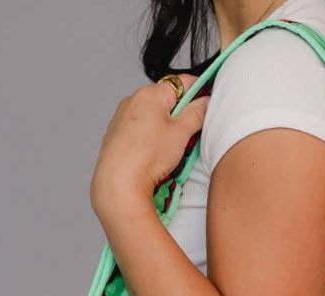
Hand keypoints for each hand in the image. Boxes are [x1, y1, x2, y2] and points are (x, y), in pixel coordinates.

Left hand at [89, 73, 209, 217]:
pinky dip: (150, 136)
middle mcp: (133, 99)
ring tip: (171, 149)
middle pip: (167, 99)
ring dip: (166, 126)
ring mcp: (122, 116)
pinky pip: (140, 129)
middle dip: (182, 113)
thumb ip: (197, 113)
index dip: (200, 91)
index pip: (183, 82)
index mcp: (151, 93)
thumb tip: (206, 101)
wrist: (118, 183)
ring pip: (152, 114)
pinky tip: (153, 154)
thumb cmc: (148, 157)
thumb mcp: (181, 133)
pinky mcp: (116, 134)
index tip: (209, 105)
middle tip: (190, 135)